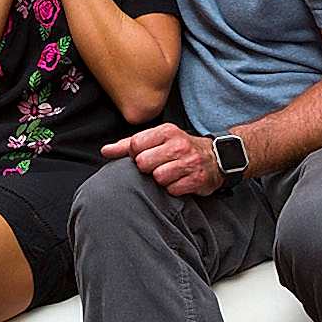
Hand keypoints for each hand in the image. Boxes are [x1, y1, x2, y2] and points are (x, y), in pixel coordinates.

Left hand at [102, 123, 221, 196]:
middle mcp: (178, 144)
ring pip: (158, 178)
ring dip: (162, 180)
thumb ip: (128, 145)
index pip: (135, 145)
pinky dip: (174, 189)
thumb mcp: (156, 140)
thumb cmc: (179, 148)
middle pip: (143, 163)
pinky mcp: (197, 179)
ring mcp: (189, 162)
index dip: (136, 155)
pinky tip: (180, 181)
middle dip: (148, 168)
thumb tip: (105, 151)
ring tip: (171, 173)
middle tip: (159, 165)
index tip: (146, 156)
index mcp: (166, 131)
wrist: (216, 157)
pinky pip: (172, 190)